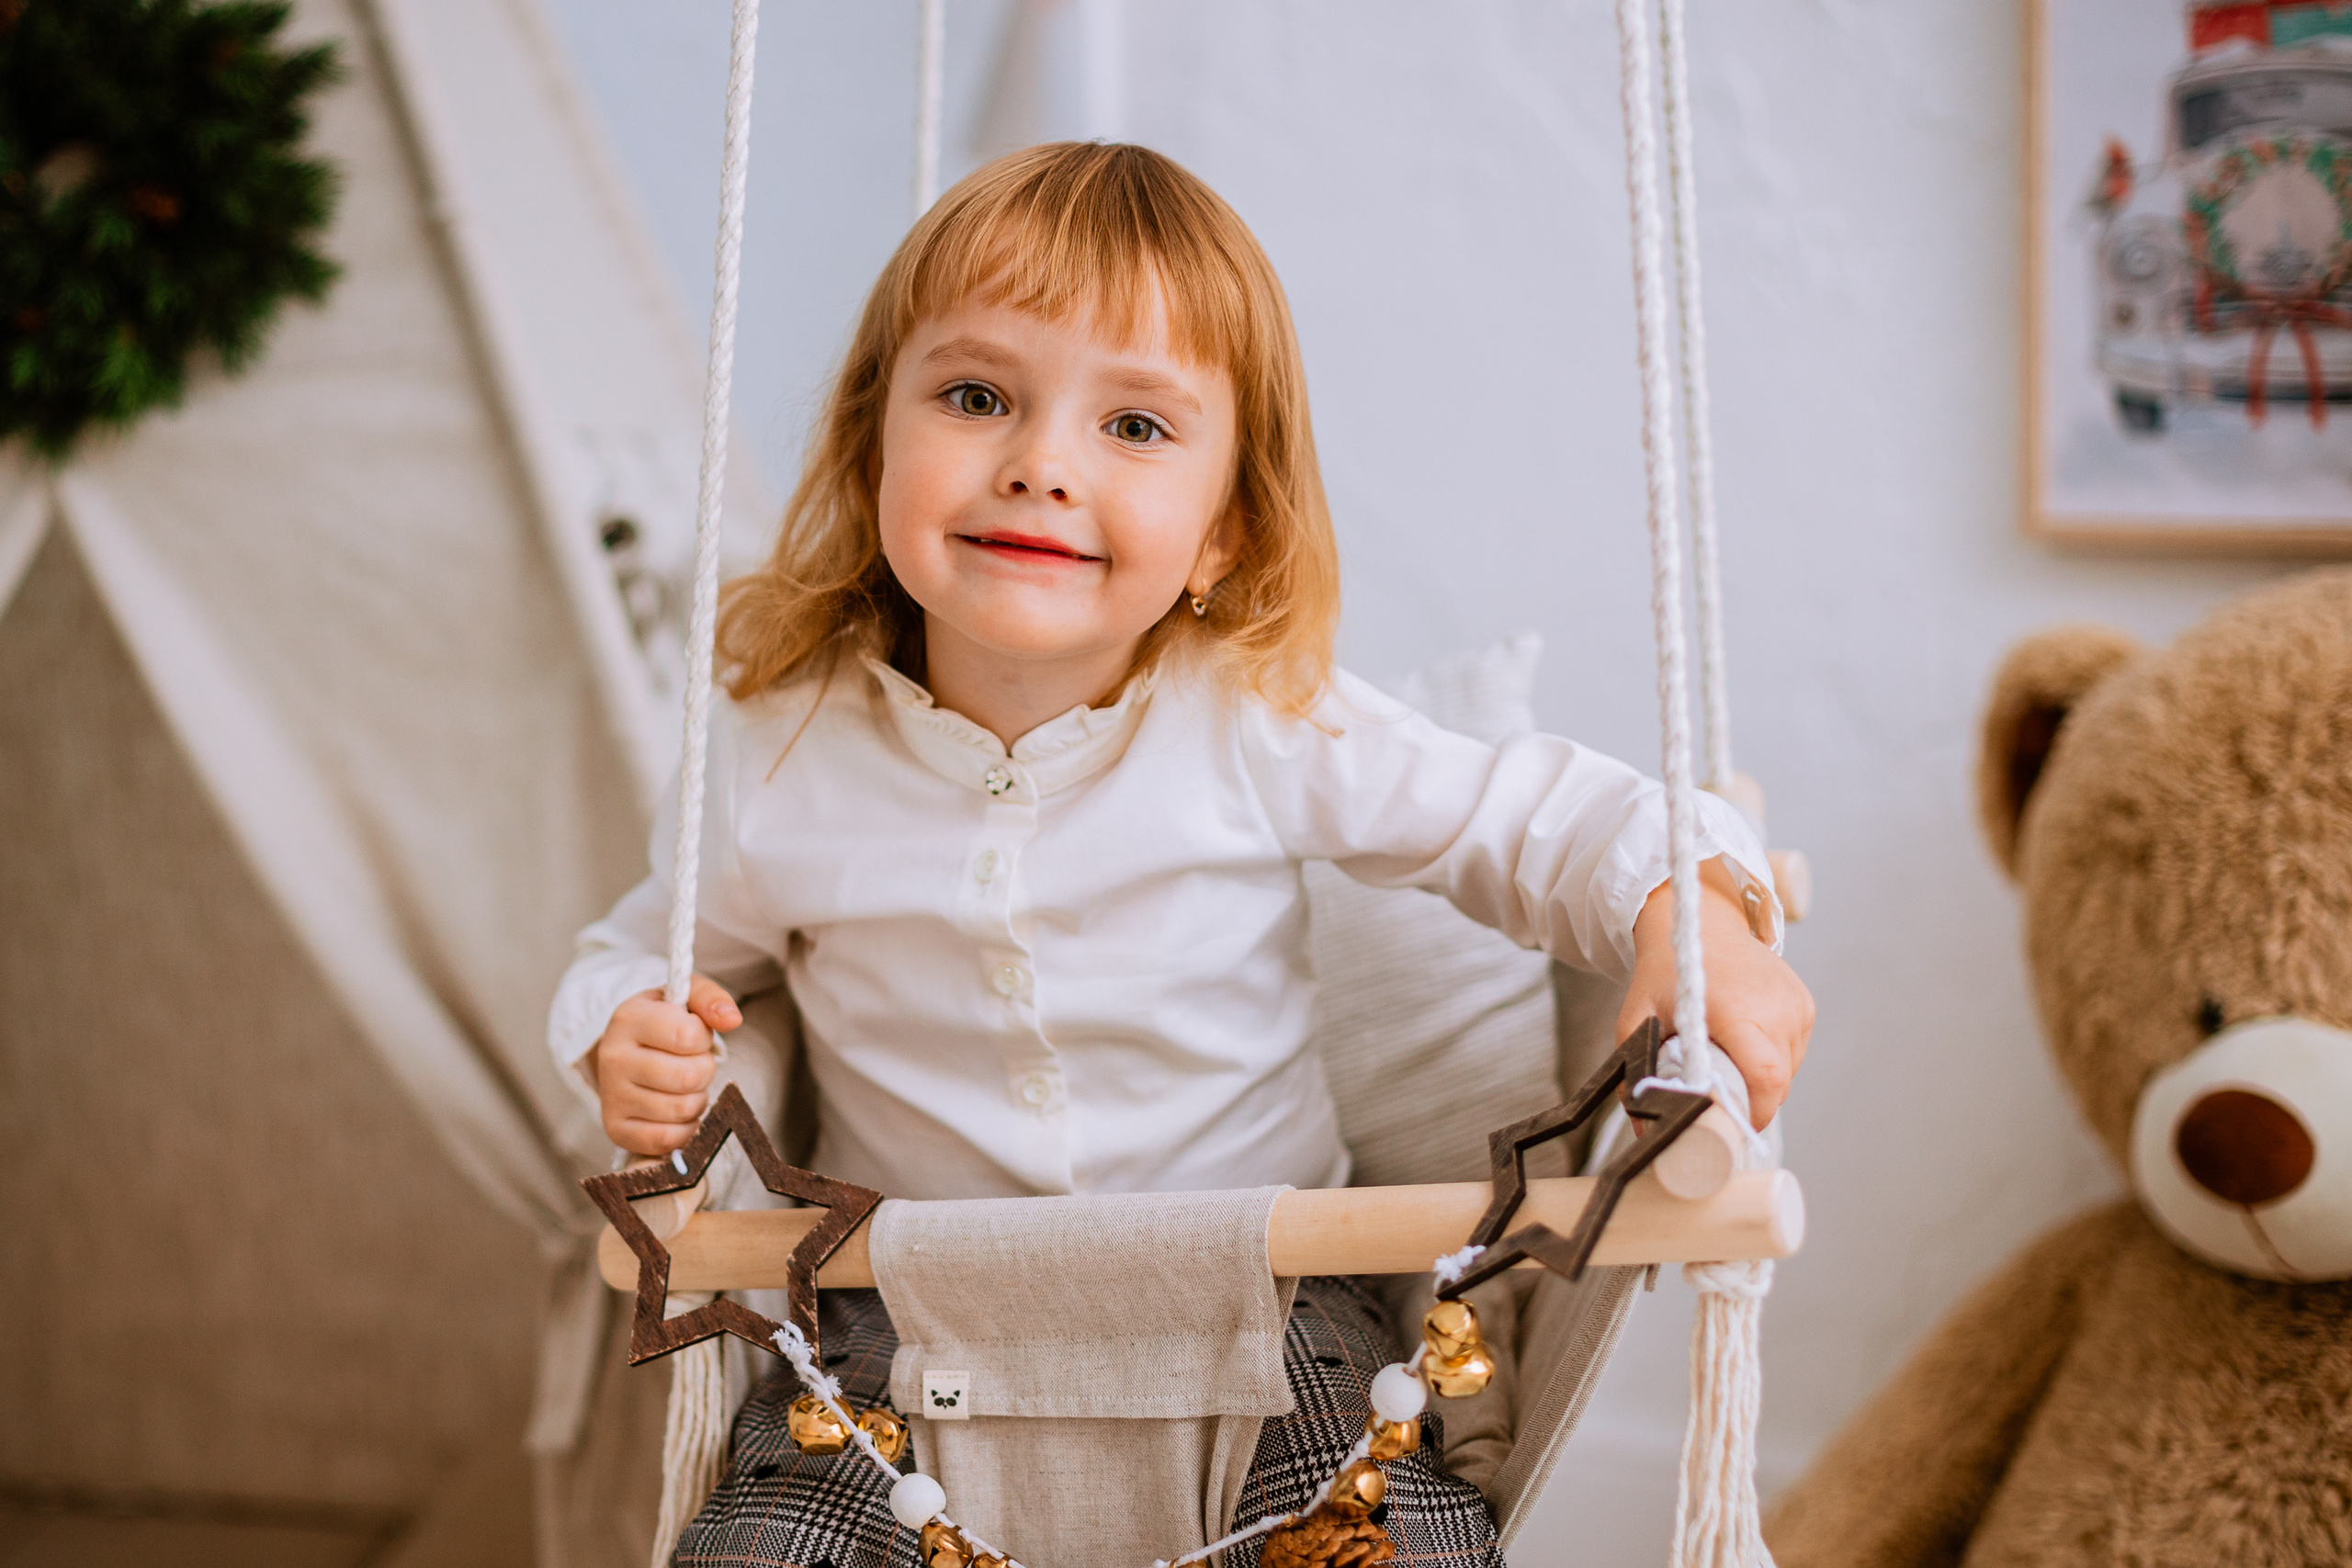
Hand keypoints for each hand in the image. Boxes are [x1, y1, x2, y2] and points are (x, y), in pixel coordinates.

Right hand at [589, 974, 740, 1156]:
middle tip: (693, 1064)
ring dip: (697, 1099)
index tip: (694, 1036)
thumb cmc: (663, 1023)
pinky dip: (685, 1128)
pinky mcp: (616, 1129)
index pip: (688, 1035)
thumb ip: (712, 999)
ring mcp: (611, 1096)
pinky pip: (667, 1139)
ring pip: (682, 1109)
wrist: (626, 1051)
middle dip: (704, 1070)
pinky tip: (677, 1111)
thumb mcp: (684, 999)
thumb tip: (731, 1020)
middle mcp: (613, 1057)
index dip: (703, 1038)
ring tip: (684, 1085)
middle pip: (688, 1076)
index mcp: (629, 1018)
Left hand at [1617, 860, 1812, 1128]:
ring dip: (1761, 1080)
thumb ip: (1635, 1071)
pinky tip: (1744, 1043)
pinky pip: (1794, 1052)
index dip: (1754, 1112)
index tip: (1731, 1127)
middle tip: (1718, 1097)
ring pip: (1788, 1071)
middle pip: (1777, 1082)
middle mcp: (1775, 1007)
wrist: (1702, 920)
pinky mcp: (1805, 1004)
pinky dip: (1772, 1059)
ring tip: (1727, 1062)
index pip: (1765, 1076)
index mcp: (1735, 1009)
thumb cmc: (1668, 970)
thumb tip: (1642, 1131)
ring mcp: (1795, 1005)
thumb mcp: (1638, 1017)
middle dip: (1750, 1101)